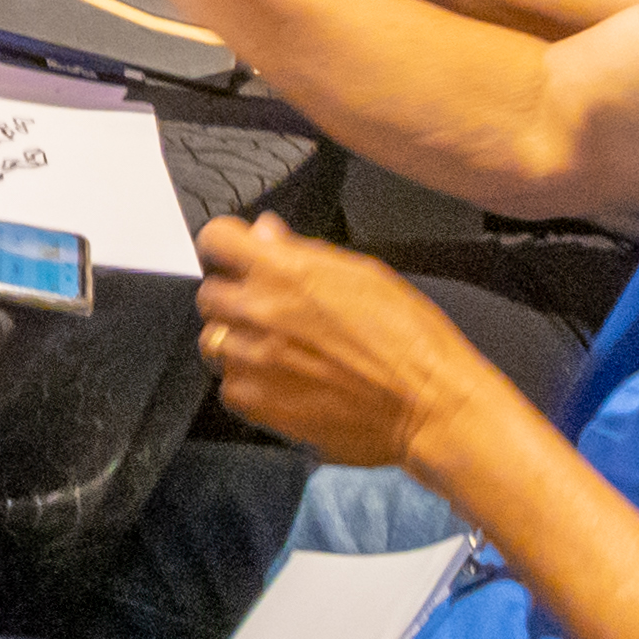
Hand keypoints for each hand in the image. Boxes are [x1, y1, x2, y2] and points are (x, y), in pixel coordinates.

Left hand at [193, 214, 517, 469]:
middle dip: (233, 296)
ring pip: (214, 343)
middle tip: (268, 310)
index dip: (227, 246)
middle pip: (209, 295)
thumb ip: (303, 253)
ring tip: (279, 351)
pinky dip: (248, 384)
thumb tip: (264, 232)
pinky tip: (283, 383)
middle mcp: (257, 313)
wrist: (430, 405)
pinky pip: (229, 388)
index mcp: (283, 272)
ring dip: (239, 343)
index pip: (215, 240)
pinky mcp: (257, 405)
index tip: (238, 256)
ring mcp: (252, 362)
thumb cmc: (409, 336)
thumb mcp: (363, 275)